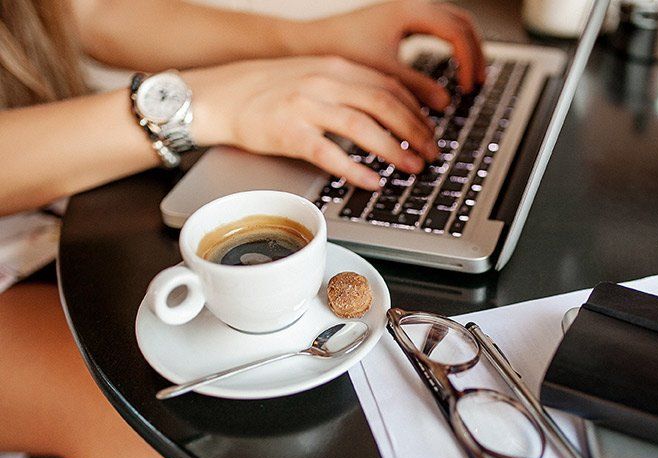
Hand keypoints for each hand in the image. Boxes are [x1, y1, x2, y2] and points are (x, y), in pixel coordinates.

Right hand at [188, 57, 439, 189]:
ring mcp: (306, 105)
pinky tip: (372, 181)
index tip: (432, 131)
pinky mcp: (288, 131)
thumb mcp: (312, 77)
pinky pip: (329, 152)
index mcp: (336, 67)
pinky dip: (355, 168)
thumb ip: (346, 90)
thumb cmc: (264, 90)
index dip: (417, 112)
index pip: (389, 86)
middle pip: (385, 104)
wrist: (218, 95)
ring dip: (394, 150)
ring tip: (412, 169)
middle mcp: (325, 81)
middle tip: (432, 154)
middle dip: (416, 132)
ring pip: (363, 126)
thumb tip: (384, 115)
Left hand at [312, 1, 485, 109]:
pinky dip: (449, 48)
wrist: (309, 43)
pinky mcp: (399, 23)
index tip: (468, 87)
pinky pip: (437, 30)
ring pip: (452, 24)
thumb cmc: (339, 52)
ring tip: (470, 78)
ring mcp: (406, 12)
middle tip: (479, 82)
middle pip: (462, 22)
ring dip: (465, 49)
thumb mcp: (382, 74)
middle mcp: (411, 6)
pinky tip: (449, 70)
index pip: (456, 31)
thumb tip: (445, 103)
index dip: (469, 61)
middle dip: (475, 53)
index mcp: (409, 11)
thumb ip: (416, 87)